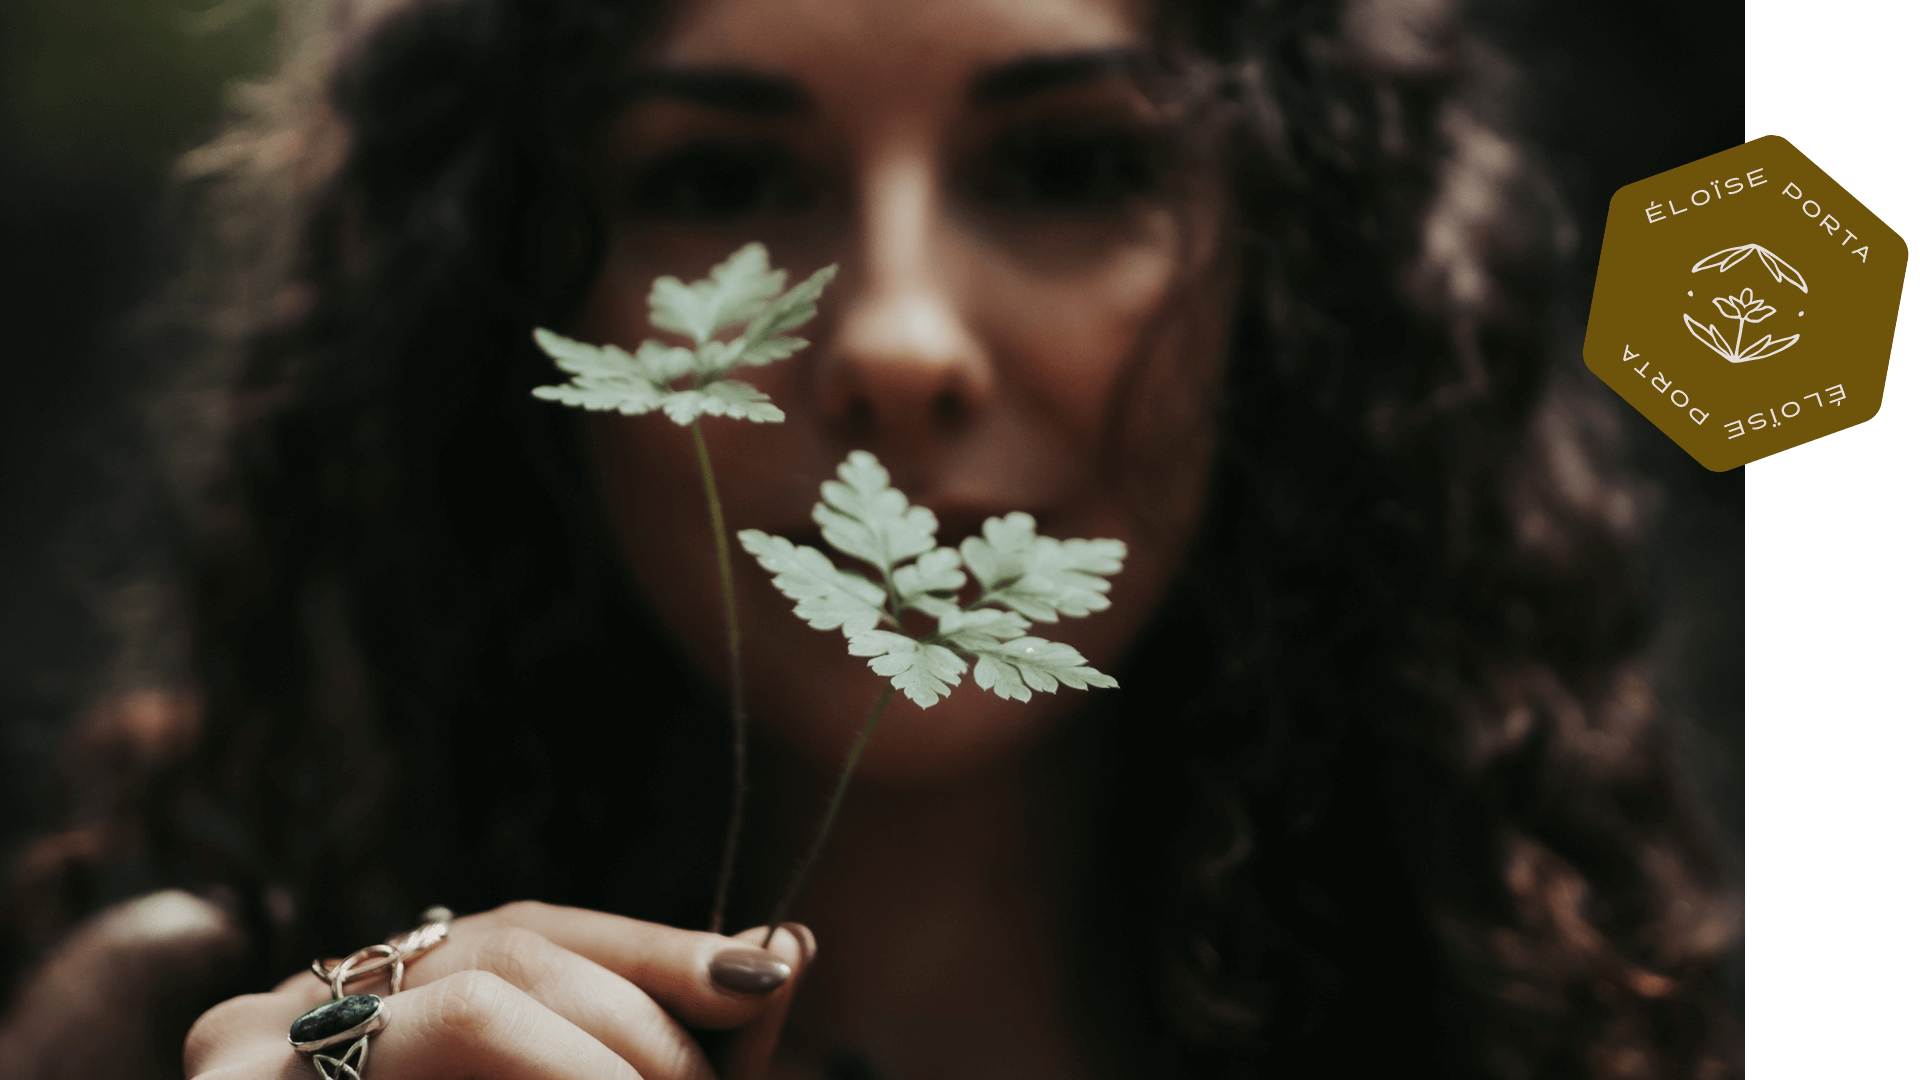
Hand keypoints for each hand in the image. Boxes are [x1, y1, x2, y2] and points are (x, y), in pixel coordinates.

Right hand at [184, 902, 814, 1079]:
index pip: (531, 933)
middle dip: (636, 1023)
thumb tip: (794, 943)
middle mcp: (303, 1002)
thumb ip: (680, 1043)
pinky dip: (543, 1072)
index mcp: (375, 995)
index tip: (771, 971)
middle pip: (508, 952)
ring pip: (476, 1001)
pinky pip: (441, 1040)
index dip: (657, 951)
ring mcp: (253, 1053)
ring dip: (599, 1062)